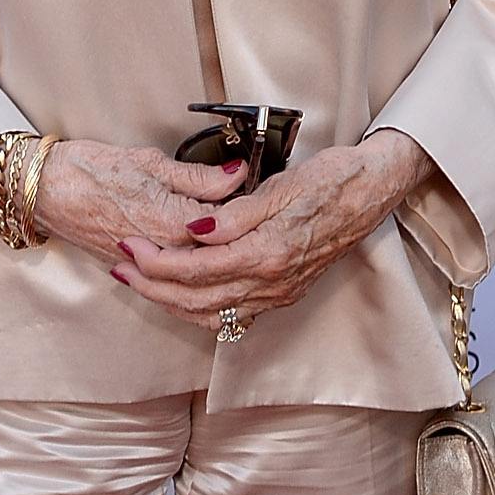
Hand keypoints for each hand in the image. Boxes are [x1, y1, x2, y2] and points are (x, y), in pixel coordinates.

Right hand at [0, 136, 241, 260]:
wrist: (44, 192)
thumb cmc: (89, 170)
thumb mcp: (150, 161)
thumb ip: (198, 176)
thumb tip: (237, 176)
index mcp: (171, 222)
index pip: (228, 229)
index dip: (249, 214)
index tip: (263, 200)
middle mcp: (162, 252)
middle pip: (218, 259)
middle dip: (240, 243)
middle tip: (257, 223)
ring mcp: (148, 267)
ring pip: (199, 280)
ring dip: (222, 269)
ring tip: (240, 250)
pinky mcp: (135, 272)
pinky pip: (175, 287)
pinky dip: (197, 283)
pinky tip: (212, 273)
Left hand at [111, 130, 433, 329]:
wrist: (374, 191)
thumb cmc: (331, 180)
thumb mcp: (280, 187)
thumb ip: (233, 215)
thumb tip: (193, 232)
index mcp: (268, 254)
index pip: (195, 270)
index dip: (155, 262)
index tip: (127, 246)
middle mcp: (273, 282)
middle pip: (196, 300)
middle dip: (152, 286)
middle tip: (121, 268)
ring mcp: (280, 292)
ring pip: (213, 313)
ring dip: (172, 302)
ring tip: (141, 283)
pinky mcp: (285, 292)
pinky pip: (235, 314)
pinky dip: (201, 309)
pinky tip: (184, 295)